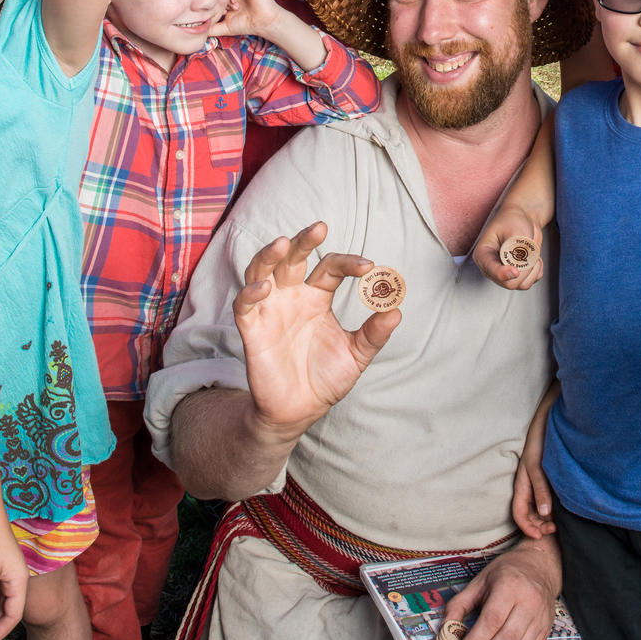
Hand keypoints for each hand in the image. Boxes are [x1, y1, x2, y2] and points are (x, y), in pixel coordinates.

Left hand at [210, 0, 287, 41]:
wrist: (264, 24)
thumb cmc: (248, 24)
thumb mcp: (225, 26)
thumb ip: (212, 27)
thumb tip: (197, 31)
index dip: (210, 5)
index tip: (213, 16)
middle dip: (216, 1)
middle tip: (221, 13)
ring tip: (231, 9)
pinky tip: (235, 3)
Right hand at [233, 223, 400, 443]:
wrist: (299, 411)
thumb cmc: (325, 378)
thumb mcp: (356, 356)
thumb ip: (374, 334)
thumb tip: (396, 309)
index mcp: (318, 297)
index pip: (331, 267)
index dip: (349, 263)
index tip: (370, 268)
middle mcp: (292, 296)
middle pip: (293, 258)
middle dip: (304, 240)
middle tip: (320, 227)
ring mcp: (270, 310)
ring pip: (262, 270)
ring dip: (270, 256)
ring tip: (283, 243)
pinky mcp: (252, 329)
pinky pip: (244, 305)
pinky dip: (250, 292)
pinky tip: (264, 288)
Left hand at [442, 539, 559, 639]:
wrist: (539, 566)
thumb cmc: (508, 571)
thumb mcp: (479, 581)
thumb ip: (459, 605)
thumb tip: (445, 629)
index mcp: (510, 585)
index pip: (492, 620)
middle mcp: (529, 601)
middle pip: (506, 638)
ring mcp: (541, 616)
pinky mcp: (546, 628)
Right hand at [469, 203, 546, 290]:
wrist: (521, 220)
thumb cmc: (513, 221)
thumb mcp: (514, 231)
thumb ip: (515, 250)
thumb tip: (518, 267)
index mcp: (483, 255)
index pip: (491, 272)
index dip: (504, 274)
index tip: (515, 271)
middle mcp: (492, 268)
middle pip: (509, 283)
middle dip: (524, 269)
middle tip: (528, 252)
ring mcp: (505, 274)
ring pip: (522, 284)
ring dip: (532, 268)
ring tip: (531, 252)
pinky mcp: (517, 276)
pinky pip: (532, 281)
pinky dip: (537, 269)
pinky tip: (533, 256)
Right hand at [512, 404, 554, 537]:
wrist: (550, 420)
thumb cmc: (539, 441)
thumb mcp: (538, 467)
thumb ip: (541, 489)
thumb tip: (545, 514)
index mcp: (522, 485)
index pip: (519, 514)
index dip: (527, 528)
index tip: (540, 536)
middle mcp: (529, 486)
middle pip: (529, 514)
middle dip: (538, 525)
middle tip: (554, 529)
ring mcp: (539, 483)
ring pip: (538, 509)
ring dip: (546, 519)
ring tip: (559, 523)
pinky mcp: (549, 478)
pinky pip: (547, 499)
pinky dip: (552, 509)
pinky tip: (562, 510)